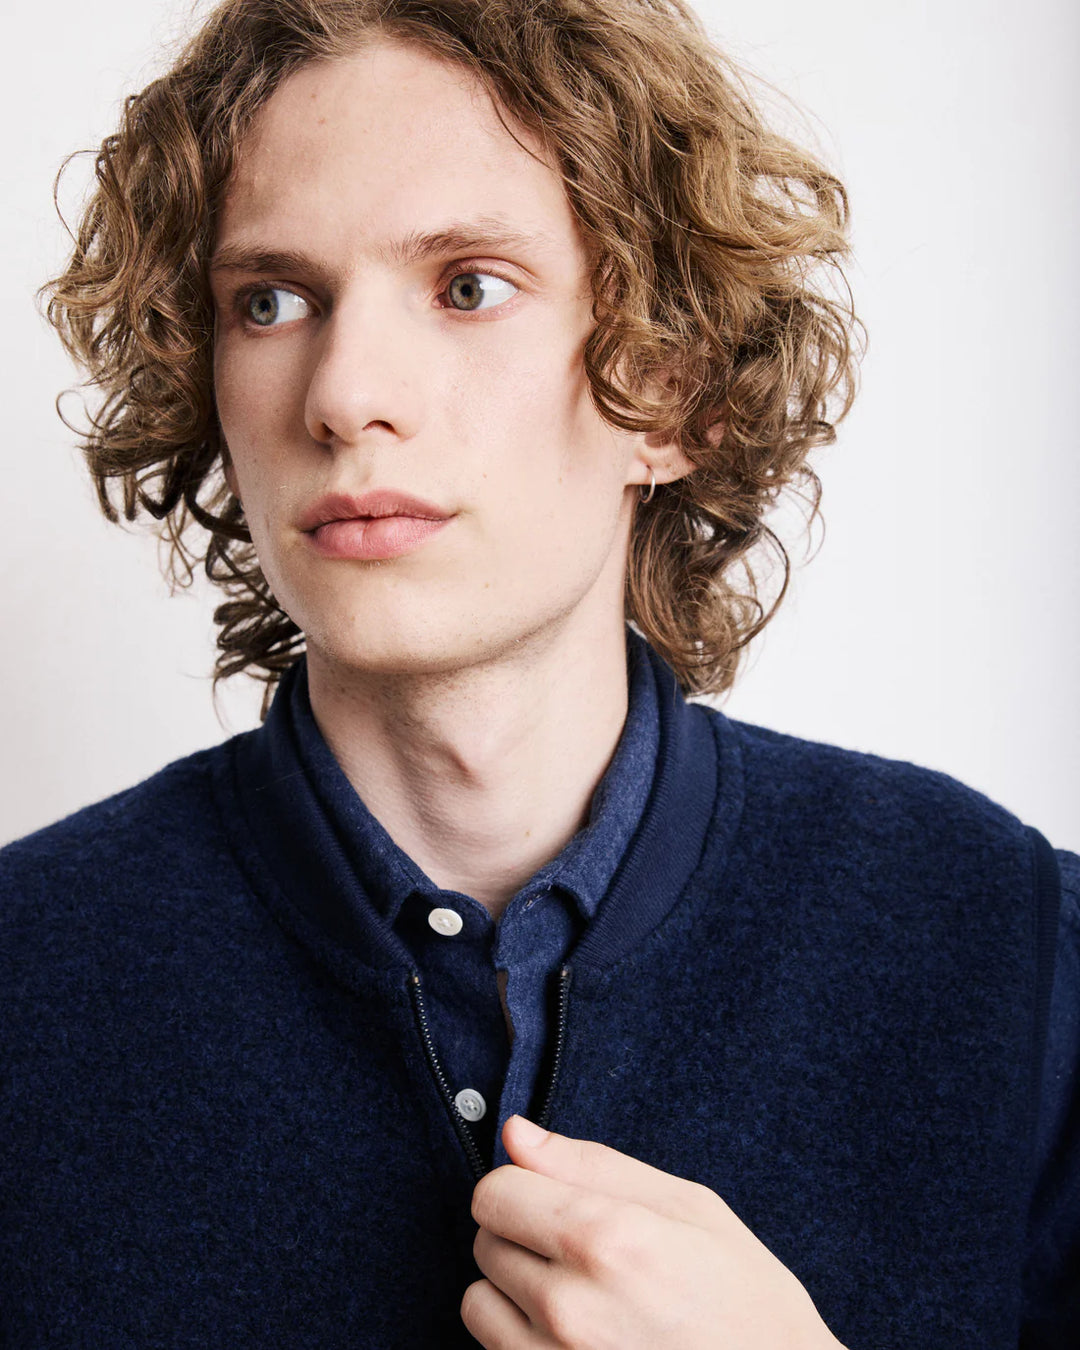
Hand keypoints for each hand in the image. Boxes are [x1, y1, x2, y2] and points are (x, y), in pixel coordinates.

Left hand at [462, 1115, 843, 1349]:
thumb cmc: (745, 1299)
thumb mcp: (689, 1208)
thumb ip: (591, 1165)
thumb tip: (516, 1134)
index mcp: (606, 1239)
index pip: (495, 1191)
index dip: (521, 1184)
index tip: (550, 1194)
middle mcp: (570, 1306)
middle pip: (485, 1240)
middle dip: (523, 1233)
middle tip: (582, 1249)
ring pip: (478, 1300)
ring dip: (513, 1289)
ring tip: (578, 1294)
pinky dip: (519, 1337)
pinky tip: (573, 1335)